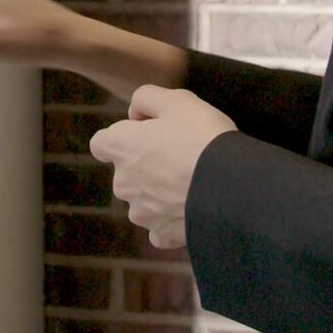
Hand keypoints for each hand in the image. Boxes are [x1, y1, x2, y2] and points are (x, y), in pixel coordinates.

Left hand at [87, 85, 236, 250]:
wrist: (231, 186)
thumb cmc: (202, 137)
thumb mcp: (176, 100)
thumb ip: (147, 98)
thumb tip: (136, 113)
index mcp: (120, 146)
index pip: (101, 143)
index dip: (124, 136)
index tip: (149, 133)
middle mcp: (122, 182)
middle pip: (126, 173)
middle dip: (147, 165)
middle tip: (181, 155)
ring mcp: (141, 212)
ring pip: (144, 200)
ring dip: (160, 193)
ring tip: (192, 181)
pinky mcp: (162, 234)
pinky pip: (161, 226)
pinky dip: (173, 219)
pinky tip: (192, 208)